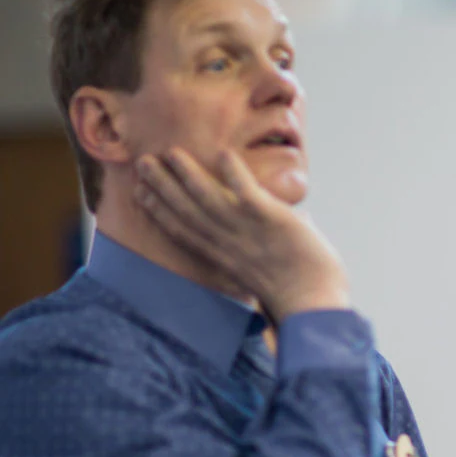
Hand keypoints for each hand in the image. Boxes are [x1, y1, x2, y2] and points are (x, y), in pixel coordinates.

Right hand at [135, 148, 349, 321]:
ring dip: (187, 174)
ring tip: (171, 152)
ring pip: (207, 197)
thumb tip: (293, 225)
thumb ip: (263, 250)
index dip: (158, 210)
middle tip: (143, 162)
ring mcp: (247, 230)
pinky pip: (246, 192)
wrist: (314, 304)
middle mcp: (227, 243)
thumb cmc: (297, 292)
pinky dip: (235, 174)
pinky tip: (223, 154)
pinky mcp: (271, 220)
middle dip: (161, 185)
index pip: (182, 230)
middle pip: (185, 210)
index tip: (139, 192)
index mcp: (222, 258)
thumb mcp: (265, 272)